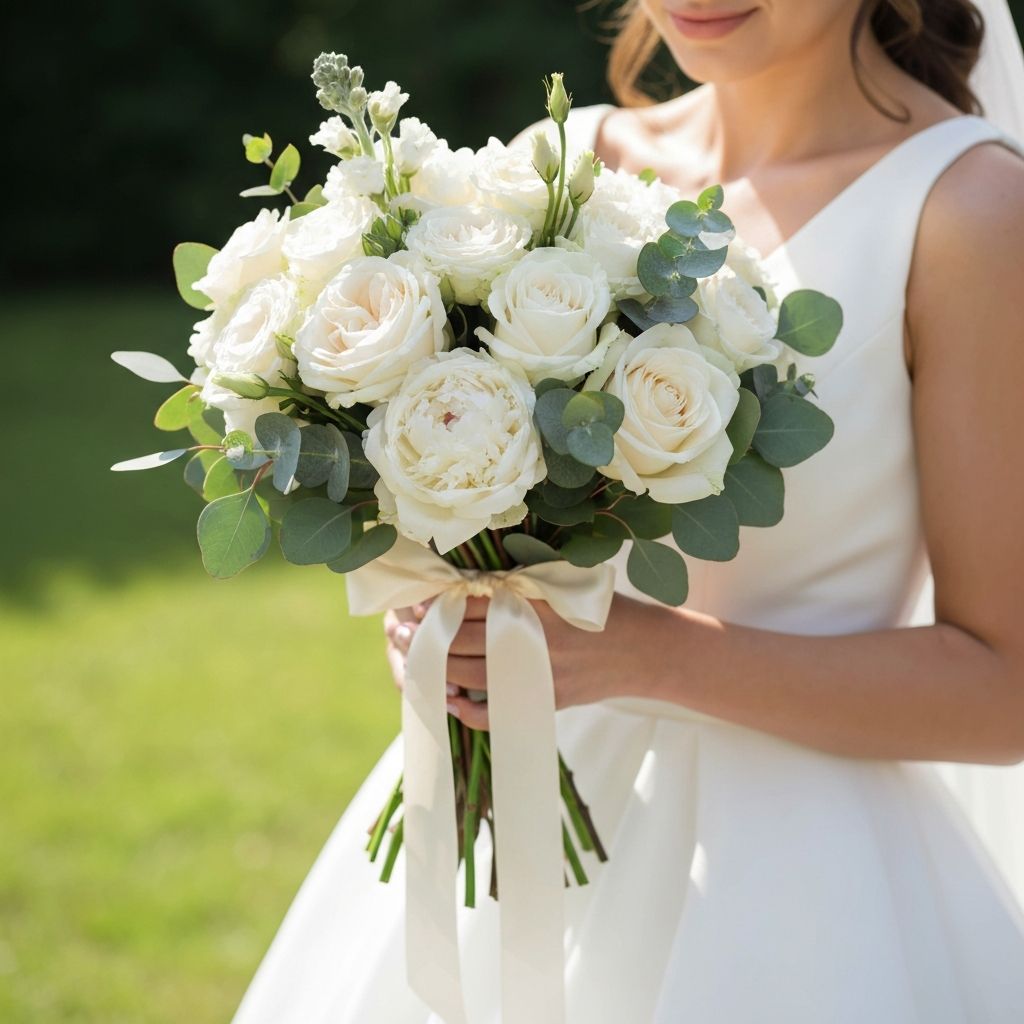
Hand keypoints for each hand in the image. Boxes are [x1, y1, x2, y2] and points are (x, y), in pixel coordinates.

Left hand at [384, 592, 656, 730]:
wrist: (644, 651)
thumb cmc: (602, 609)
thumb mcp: (564, 585)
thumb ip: (521, 585)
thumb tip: (469, 584)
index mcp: (534, 603)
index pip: (471, 603)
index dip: (438, 605)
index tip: (415, 604)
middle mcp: (531, 638)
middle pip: (460, 640)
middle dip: (424, 635)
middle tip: (400, 630)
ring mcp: (536, 674)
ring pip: (469, 675)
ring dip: (435, 669)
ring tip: (414, 659)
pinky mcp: (544, 701)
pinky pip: (494, 713)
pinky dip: (467, 710)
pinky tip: (449, 700)